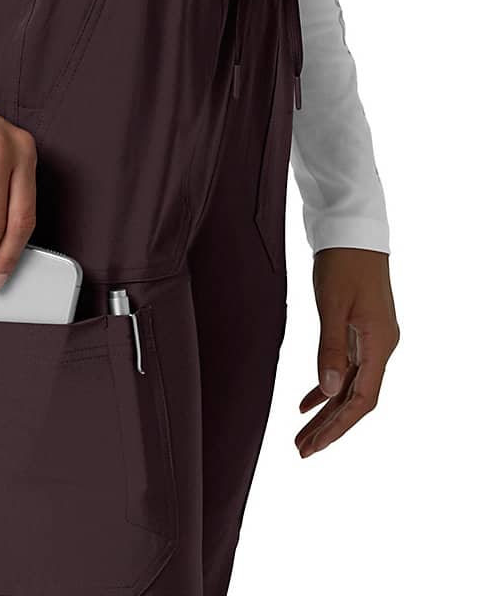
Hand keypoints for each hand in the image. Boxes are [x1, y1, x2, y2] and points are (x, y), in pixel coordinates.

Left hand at [295, 247, 399, 457]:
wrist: (352, 231)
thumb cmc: (343, 263)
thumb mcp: (332, 304)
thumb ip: (329, 348)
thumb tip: (329, 391)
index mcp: (380, 343)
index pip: (362, 399)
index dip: (339, 426)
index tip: (315, 446)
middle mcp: (380, 346)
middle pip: (356, 399)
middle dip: (330, 427)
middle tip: (302, 450)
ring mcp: (370, 339)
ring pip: (349, 386)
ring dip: (327, 410)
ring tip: (303, 434)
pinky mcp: (357, 330)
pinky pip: (344, 368)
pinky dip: (326, 385)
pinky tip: (308, 401)